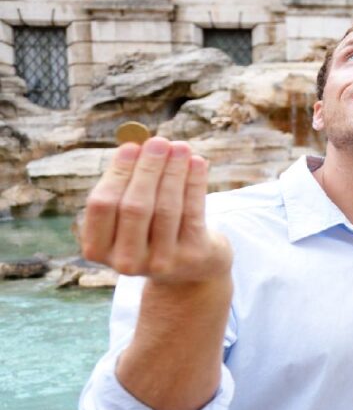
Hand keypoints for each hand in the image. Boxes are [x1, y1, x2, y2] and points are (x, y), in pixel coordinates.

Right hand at [79, 137, 230, 286]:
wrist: (189, 268)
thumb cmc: (151, 230)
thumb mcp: (131, 215)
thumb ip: (128, 184)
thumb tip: (138, 144)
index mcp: (97, 249)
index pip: (101, 206)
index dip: (117, 174)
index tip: (131, 146)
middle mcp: (125, 262)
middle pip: (135, 207)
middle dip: (148, 169)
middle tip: (158, 141)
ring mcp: (160, 262)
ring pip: (166, 208)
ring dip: (174, 172)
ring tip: (180, 146)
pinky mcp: (192, 256)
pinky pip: (193, 212)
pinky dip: (194, 183)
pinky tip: (197, 162)